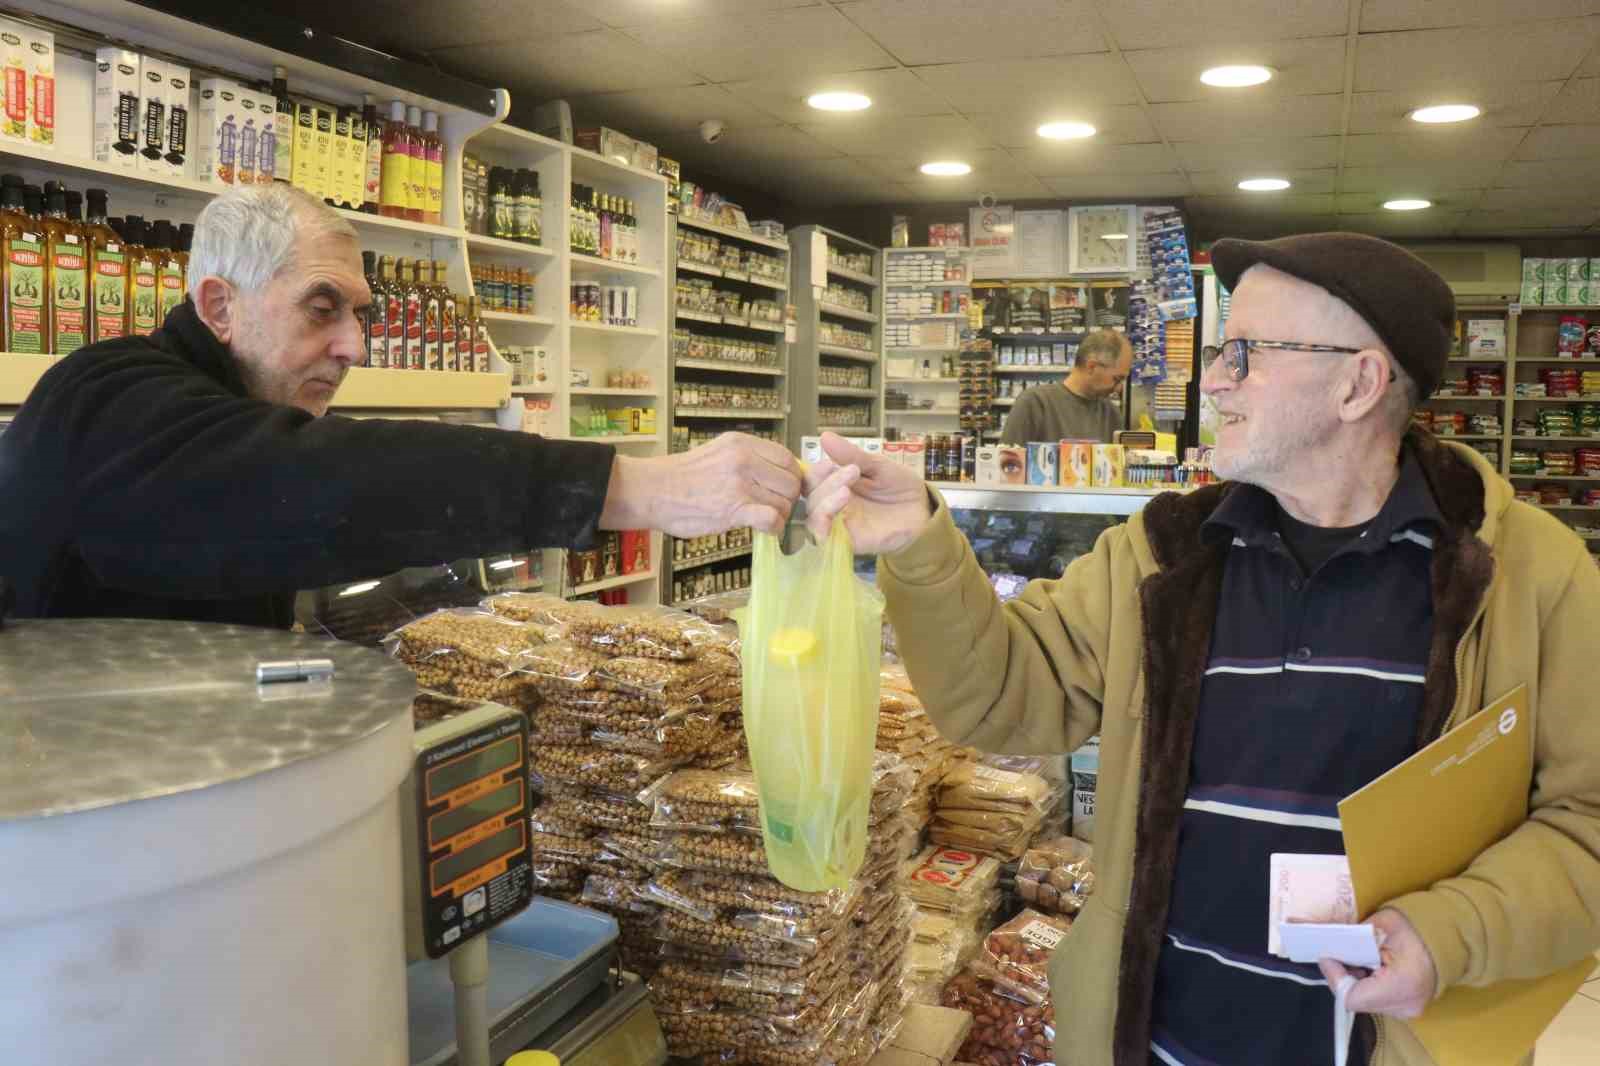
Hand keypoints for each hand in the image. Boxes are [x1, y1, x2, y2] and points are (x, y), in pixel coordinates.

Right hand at [601, 432, 801, 536]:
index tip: (783, 488)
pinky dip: (773, 527)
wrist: (653, 490)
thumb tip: (776, 472)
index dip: (791, 476)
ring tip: (763, 517)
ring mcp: (740, 484)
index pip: (787, 458)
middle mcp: (744, 460)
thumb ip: (748, 458)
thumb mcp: (718, 451)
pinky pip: (772, 518)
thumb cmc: (682, 476)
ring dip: (779, 514)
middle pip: (791, 481)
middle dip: (788, 497)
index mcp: (741, 443)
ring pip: (784, 502)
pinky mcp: (734, 509)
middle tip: (775, 506)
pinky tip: (764, 528)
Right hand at [801, 432, 935, 553]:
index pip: (811, 480)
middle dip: (827, 482)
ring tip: (846, 491)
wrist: (923, 510)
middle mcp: (834, 504)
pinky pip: (825, 539)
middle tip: (853, 471)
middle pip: (811, 496)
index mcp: (837, 484)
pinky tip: (833, 513)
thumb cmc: (900, 487)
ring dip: (824, 501)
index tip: (830, 463)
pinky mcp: (848, 542)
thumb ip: (851, 455)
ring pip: (814, 516)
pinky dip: (822, 526)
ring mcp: (840, 524)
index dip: (815, 472)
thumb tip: (824, 436)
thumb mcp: (877, 465)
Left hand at [1318, 909, 1436, 1019]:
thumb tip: (1322, 943)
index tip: (1327, 957)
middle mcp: (1406, 1006)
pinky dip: (1367, 984)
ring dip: (1353, 981)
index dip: (1334, 977)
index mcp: (1401, 986)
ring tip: (1355, 959)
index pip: (1352, 996)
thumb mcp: (1379, 926)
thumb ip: (1350, 939)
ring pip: (1365, 1001)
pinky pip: (1376, 1000)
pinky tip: (1368, 967)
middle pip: (1357, 1000)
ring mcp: (1408, 1011)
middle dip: (1342, 977)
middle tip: (1337, 955)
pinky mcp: (1407, 1008)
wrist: (1448, 937)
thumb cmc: (1415, 927)